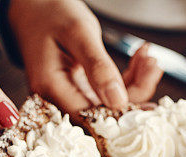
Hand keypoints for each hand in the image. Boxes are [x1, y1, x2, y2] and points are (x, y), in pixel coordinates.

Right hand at [9, 0, 162, 112]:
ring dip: (134, 82)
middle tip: (153, 66)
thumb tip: (118, 102)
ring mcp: (69, 94)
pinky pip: (107, 91)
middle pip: (104, 113)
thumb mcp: (78, 33)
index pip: (92, 117)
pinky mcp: (79, 88)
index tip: (150, 101)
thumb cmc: (49, 12)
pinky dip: (126, 77)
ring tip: (148, 59)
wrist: (32, 5)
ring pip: (109, 102)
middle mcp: (58, 98)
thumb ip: (98, 67)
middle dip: (134, 92)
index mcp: (51, 88)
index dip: (123, 114)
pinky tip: (139, 60)